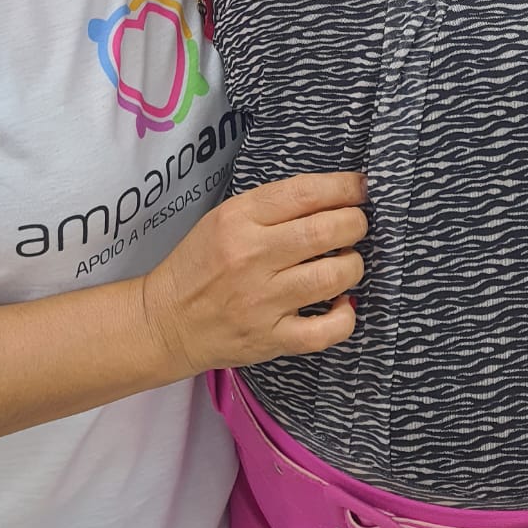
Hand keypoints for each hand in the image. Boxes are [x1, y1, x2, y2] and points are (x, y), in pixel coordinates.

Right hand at [140, 172, 366, 374]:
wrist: (166, 321)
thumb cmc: (200, 264)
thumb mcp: (223, 218)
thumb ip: (271, 207)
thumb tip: (331, 197)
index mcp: (239, 218)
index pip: (305, 193)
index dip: (345, 187)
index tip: (361, 188)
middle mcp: (253, 256)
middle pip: (327, 231)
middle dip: (355, 223)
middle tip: (356, 225)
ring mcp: (263, 301)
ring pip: (334, 276)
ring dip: (353, 264)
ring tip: (347, 260)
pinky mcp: (272, 340)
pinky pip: (327, 330)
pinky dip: (346, 315)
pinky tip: (342, 303)